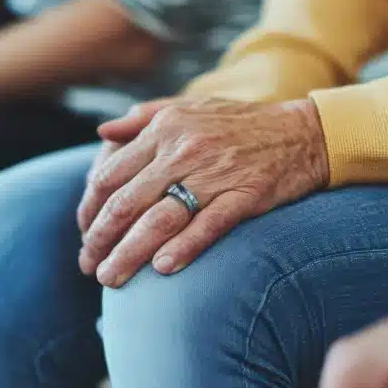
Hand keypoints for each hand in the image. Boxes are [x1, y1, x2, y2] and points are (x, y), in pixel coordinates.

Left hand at [77, 98, 329, 286]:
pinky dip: (182, 249)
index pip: (109, 176)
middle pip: (126, 203)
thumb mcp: (188, 108)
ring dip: (129, 254)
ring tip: (111, 279)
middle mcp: (183, 151)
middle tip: (88, 267)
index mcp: (163, 130)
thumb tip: (101, 134)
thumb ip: (142, 119)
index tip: (84, 235)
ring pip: (159, 220)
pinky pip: (207, 226)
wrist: (303, 133)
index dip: (89, 210)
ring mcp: (214, 174)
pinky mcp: (245, 195)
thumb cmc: (240, 124)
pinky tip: (162, 270)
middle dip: (100, 240)